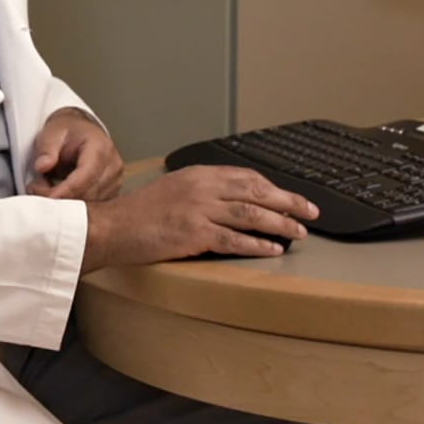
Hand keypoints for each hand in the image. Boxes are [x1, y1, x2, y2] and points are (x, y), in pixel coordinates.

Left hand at [31, 107, 123, 200]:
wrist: (80, 132)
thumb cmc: (67, 132)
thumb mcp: (51, 133)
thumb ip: (47, 149)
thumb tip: (42, 166)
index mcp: (101, 148)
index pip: (86, 176)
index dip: (65, 191)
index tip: (46, 198)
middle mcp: (113, 166)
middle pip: (89, 194)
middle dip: (61, 198)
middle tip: (36, 188)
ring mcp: (115, 181)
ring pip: (90, 204)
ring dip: (66, 202)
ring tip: (46, 186)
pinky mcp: (111, 192)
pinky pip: (92, 206)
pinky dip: (73, 206)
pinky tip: (59, 193)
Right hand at [82, 166, 319, 268]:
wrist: (113, 227)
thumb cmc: (141, 214)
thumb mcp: (175, 189)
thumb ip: (204, 191)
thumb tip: (236, 202)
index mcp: (200, 174)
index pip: (248, 177)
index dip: (275, 188)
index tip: (292, 199)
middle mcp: (202, 187)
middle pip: (256, 191)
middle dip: (288, 203)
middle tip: (310, 212)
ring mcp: (199, 209)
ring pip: (250, 214)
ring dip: (279, 224)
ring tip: (298, 233)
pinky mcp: (194, 233)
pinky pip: (233, 239)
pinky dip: (256, 244)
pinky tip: (272, 249)